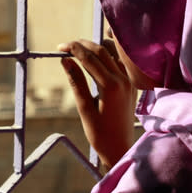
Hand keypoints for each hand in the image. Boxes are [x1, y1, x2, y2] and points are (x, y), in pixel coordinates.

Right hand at [57, 39, 136, 167]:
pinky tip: (95, 60)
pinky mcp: (132, 84)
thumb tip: (65, 60)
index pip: (90, 58)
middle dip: (82, 45)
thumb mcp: (84, 108)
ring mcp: (130, 81)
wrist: (121, 148)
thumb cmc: (99, 134)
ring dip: (96, 47)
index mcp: (111, 86)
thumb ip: (76, 81)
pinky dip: (107, 56)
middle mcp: (124, 80)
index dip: (73, 49)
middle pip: (102, 51)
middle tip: (65, 46)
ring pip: (113, 53)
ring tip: (79, 50)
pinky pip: (120, 62)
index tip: (59, 47)